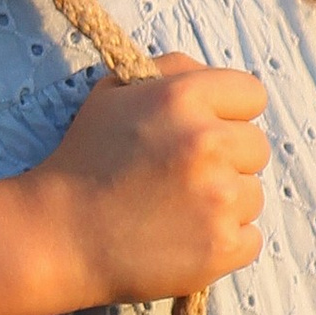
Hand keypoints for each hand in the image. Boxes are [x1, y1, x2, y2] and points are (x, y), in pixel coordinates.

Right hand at [24, 53, 268, 306]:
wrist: (59, 235)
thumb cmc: (86, 160)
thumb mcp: (115, 93)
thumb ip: (170, 70)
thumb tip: (211, 74)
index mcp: (183, 98)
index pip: (252, 94)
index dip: (230, 113)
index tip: (206, 131)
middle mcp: (207, 142)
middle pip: (256, 147)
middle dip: (228, 160)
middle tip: (182, 176)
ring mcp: (218, 197)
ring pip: (253, 194)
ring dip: (225, 203)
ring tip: (176, 210)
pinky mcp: (221, 245)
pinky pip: (250, 238)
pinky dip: (223, 242)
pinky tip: (184, 238)